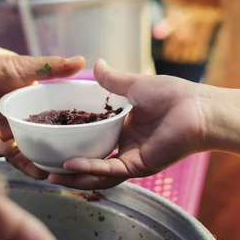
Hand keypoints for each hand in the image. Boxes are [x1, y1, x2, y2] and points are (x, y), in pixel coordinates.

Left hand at [0, 46, 84, 179]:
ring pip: (18, 156)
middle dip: (51, 162)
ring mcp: (2, 133)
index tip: (82, 152)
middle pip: (40, 150)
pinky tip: (7, 150)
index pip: (56, 131)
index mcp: (36, 112)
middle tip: (64, 170)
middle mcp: (22, 127)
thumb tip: (81, 60)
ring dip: (29, 165)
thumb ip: (52, 68)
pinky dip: (0, 151)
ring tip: (41, 172)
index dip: (68, 143)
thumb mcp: (27, 67)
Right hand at [48, 59, 209, 188]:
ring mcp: (131, 159)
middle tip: (41, 164)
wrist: (198, 108)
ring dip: (73, 175)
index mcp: (122, 129)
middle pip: (89, 161)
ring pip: (96, 173)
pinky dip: (89, 169)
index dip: (70, 141)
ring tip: (48, 174)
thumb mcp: (134, 85)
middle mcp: (124, 147)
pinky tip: (70, 165)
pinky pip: (110, 171)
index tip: (49, 138)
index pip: (90, 139)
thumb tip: (96, 64)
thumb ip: (113, 80)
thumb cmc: (174, 95)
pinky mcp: (139, 166)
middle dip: (66, 166)